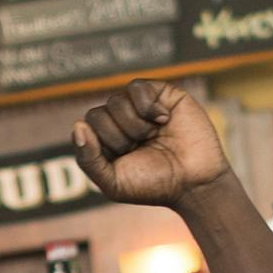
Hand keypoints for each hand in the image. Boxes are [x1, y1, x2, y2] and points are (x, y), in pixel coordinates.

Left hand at [72, 81, 230, 207]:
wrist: (194, 182)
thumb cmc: (154, 185)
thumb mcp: (113, 182)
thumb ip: (89, 159)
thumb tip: (78, 126)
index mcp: (107, 140)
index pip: (86, 127)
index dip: (104, 144)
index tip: (125, 158)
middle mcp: (121, 121)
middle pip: (99, 114)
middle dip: (119, 137)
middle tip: (141, 148)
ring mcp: (141, 106)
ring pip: (116, 101)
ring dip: (134, 125)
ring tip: (153, 135)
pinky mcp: (161, 94)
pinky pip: (136, 87)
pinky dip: (146, 106)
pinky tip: (163, 119)